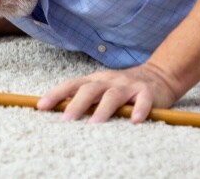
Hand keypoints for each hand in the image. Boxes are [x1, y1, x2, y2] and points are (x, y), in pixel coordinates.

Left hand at [37, 63, 177, 123]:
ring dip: (103, 109)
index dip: (56, 94)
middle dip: (76, 104)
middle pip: (90, 89)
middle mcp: (109, 81)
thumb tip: (58, 111)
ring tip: (94, 124)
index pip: (72, 84)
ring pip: (113, 95)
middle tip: (65, 120)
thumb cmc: (123, 87)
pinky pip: (143, 100)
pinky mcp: (147, 92)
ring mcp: (128, 86)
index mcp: (96, 80)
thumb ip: (85, 97)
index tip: (41, 106)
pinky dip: (139, 110)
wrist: (158, 75)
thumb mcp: (102, 88)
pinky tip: (135, 121)